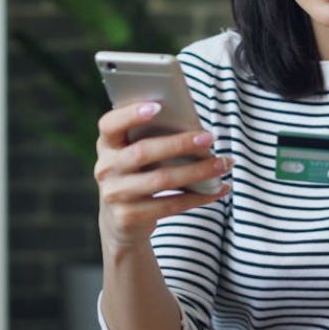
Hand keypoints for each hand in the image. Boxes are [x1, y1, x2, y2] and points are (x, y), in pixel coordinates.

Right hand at [94, 102, 230, 249]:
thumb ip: (150, 140)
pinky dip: (199, 197)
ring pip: (162, 180)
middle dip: (179, 144)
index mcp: (106, 145)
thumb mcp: (134, 156)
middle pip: (142, 152)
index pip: (109, 124)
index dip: (130, 114)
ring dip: (198, 171)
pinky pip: (170, 205)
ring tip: (223, 164)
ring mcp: (114, 195)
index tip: (158, 106)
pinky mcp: (128, 218)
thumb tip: (194, 129)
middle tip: (209, 138)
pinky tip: (218, 189)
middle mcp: (105, 169)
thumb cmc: (137, 176)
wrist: (120, 223)